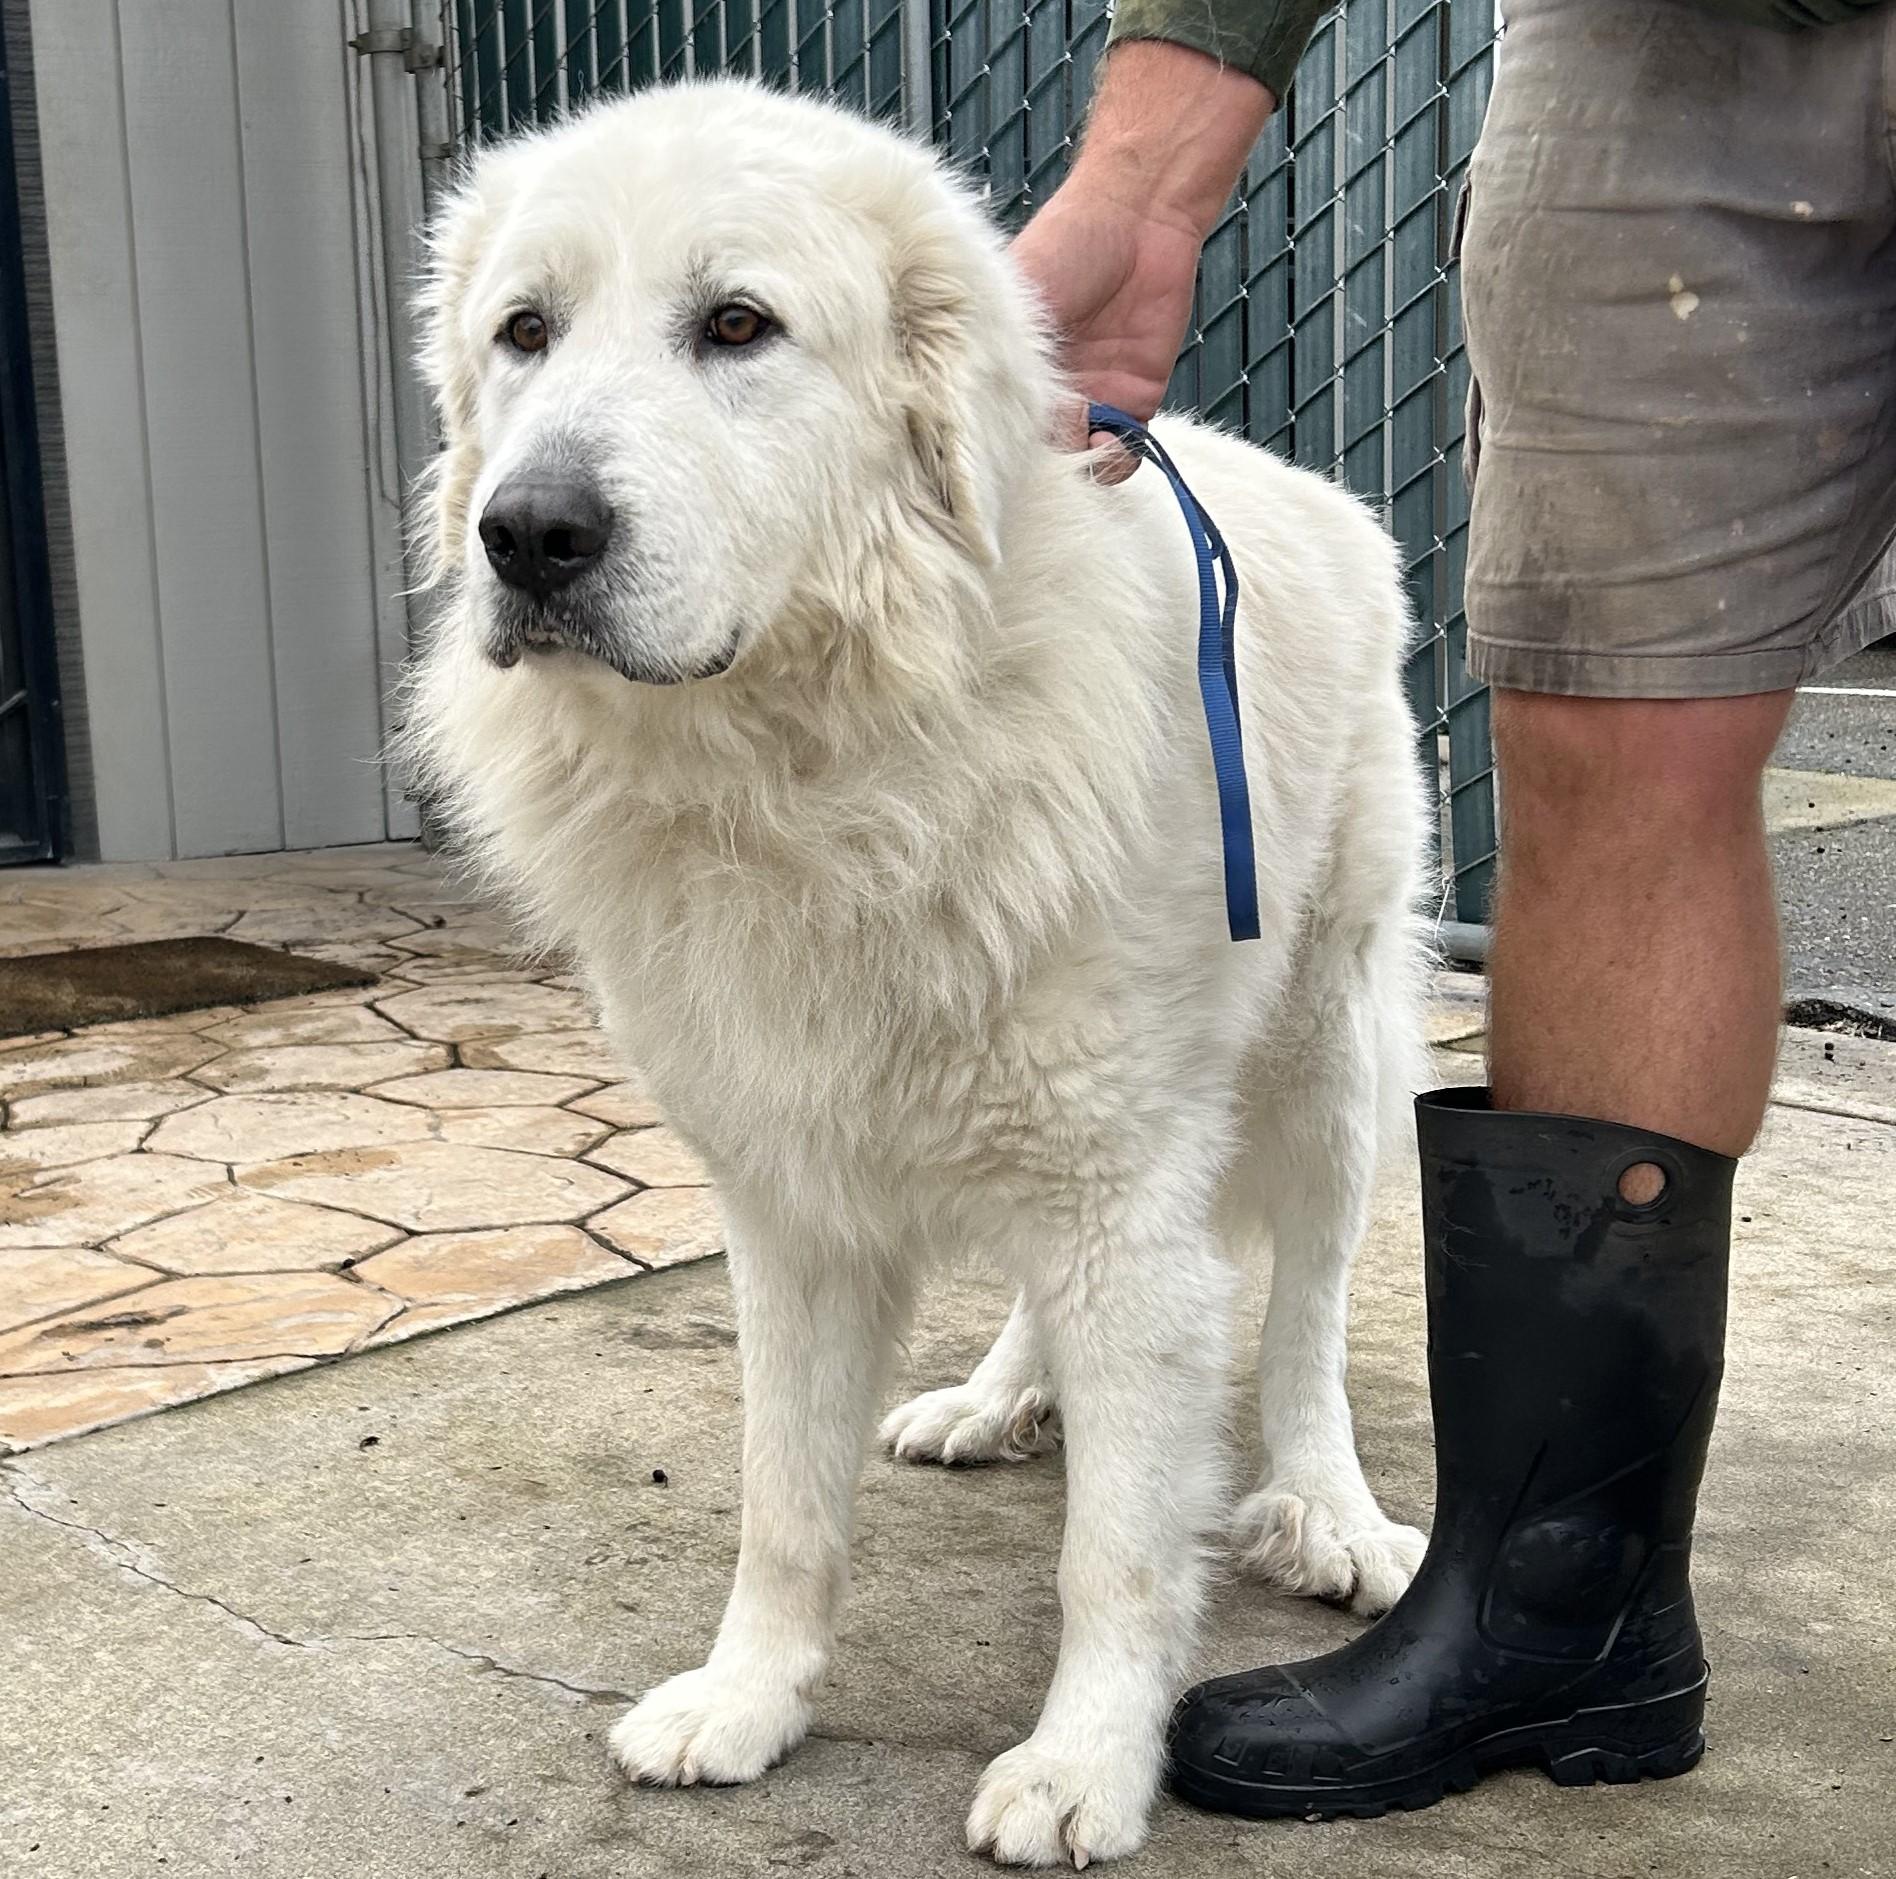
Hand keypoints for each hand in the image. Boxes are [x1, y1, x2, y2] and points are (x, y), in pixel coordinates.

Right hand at [1009, 42, 1274, 477]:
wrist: (1137, 217)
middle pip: (1036, 460)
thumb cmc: (1063, 246)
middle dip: (1039, 470)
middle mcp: (1045, 396)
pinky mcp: (1133, 404)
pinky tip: (1108, 440)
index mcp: (1006, 374)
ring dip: (1079, 469)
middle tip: (1043, 453)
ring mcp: (1089, 404)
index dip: (994, 454)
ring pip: (1078, 467)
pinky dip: (1116, 460)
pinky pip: (1123, 454)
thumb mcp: (1014, 304)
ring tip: (1080, 442)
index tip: (996, 460)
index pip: (992, 433)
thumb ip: (1006, 364)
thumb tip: (1002, 428)